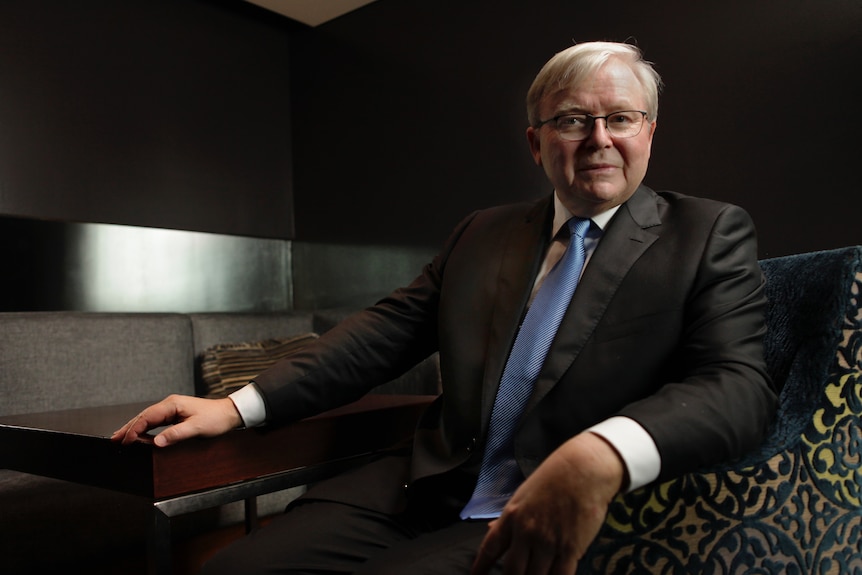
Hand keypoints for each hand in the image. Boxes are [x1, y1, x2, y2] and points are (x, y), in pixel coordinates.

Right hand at [111, 394, 242, 446]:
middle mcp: (170, 404)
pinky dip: (145, 428)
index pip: (147, 417)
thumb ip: (176, 434)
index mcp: (172, 404)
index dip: (134, 429)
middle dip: (128, 428)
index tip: (125, 441)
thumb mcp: (196, 428)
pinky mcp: (175, 414)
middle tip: (114, 440)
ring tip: (120, 438)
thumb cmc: (216, 419)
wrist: (230, 413)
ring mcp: (172, 409)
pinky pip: (155, 421)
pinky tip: (139, 435)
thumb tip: (156, 442)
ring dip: (134, 428)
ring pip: (148, 418)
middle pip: (143, 416)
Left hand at [471, 432, 623, 574]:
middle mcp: (526, 532)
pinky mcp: (571, 549)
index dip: (481, 566)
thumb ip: (508, 517)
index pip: (489, 548)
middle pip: (512, 571)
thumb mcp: (523, 494)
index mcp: (511, 516)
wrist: (584, 470)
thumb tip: (491, 530)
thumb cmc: (553, 477)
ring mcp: (548, 542)